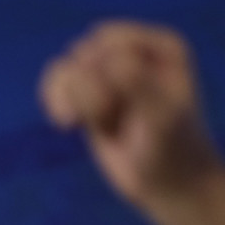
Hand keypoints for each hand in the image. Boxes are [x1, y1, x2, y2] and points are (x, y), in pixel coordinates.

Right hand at [40, 23, 224, 220]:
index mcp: (162, 46)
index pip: (111, 42)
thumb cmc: (171, 149)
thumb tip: (97, 61)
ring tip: (82, 124)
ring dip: (70, 99)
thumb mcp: (161, 116)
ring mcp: (110, 73)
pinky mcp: (90, 95)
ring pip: (66, 67)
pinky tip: (66, 124)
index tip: (122, 108)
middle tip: (111, 120)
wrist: (169, 183)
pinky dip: (53, 99)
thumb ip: (134, 83)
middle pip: (85, 54)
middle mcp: (136, 53)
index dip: (106, 76)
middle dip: (89, 91)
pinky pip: (57, 78)